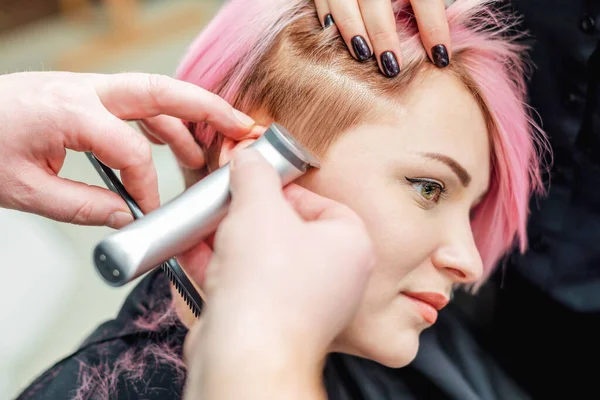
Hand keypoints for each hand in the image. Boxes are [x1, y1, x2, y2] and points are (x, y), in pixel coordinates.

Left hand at [0, 71, 255, 227]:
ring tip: (208, 148)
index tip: (149, 212)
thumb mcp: (25, 190)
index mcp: (70, 113)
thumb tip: (126, 219)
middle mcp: (83, 90)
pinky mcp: (81, 92)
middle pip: (162, 92)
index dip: (148, 188)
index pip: (132, 154)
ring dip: (187, 117)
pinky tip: (170, 139)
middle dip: (208, 108)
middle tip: (241, 127)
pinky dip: (159, 118)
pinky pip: (132, 100)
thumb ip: (83, 207)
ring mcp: (84, 86)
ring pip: (152, 94)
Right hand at [183, 149, 374, 398]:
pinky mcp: (269, 323)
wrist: (245, 354)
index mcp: (349, 247)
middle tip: (226, 200)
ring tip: (202, 221)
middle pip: (287, 231)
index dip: (286, 190)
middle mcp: (332, 278)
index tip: (258, 182)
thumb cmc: (268, 287)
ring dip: (227, 239)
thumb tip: (250, 159)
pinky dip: (219, 266)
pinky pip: (244, 284)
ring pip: (261, 259)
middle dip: (247, 214)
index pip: (323, 204)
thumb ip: (255, 173)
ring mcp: (301, 304)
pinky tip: (192, 249)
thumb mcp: (259, 206)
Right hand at [314, 0, 451, 75]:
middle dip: (384, 36)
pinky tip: (333, 32)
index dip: (433, 27)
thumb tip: (445, 31)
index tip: (440, 56)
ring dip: (352, 30)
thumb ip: (429, 0)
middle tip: (392, 67)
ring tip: (363, 55)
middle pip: (376, 1)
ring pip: (344, 1)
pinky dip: (327, 15)